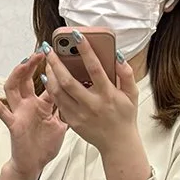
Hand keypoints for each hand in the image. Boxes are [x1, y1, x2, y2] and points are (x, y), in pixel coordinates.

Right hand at [0, 52, 67, 179]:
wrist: (34, 164)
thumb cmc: (45, 146)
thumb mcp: (61, 125)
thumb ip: (66, 111)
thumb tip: (80, 99)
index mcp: (41, 105)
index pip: (46, 82)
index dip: (50, 69)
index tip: (57, 55)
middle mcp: (28, 105)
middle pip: (27, 79)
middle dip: (32, 64)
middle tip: (40, 52)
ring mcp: (19, 113)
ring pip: (13, 88)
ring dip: (17, 75)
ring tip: (22, 63)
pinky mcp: (13, 124)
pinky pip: (1, 111)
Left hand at [41, 34, 138, 156]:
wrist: (118, 144)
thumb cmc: (124, 116)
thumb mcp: (132, 94)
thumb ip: (126, 73)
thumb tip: (117, 55)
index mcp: (108, 95)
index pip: (95, 68)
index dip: (85, 50)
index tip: (77, 35)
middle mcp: (92, 104)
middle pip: (68, 80)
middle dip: (56, 62)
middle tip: (49, 47)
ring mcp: (80, 114)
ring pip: (58, 92)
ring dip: (50, 74)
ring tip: (47, 60)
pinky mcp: (72, 121)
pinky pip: (58, 103)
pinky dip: (51, 89)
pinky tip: (48, 78)